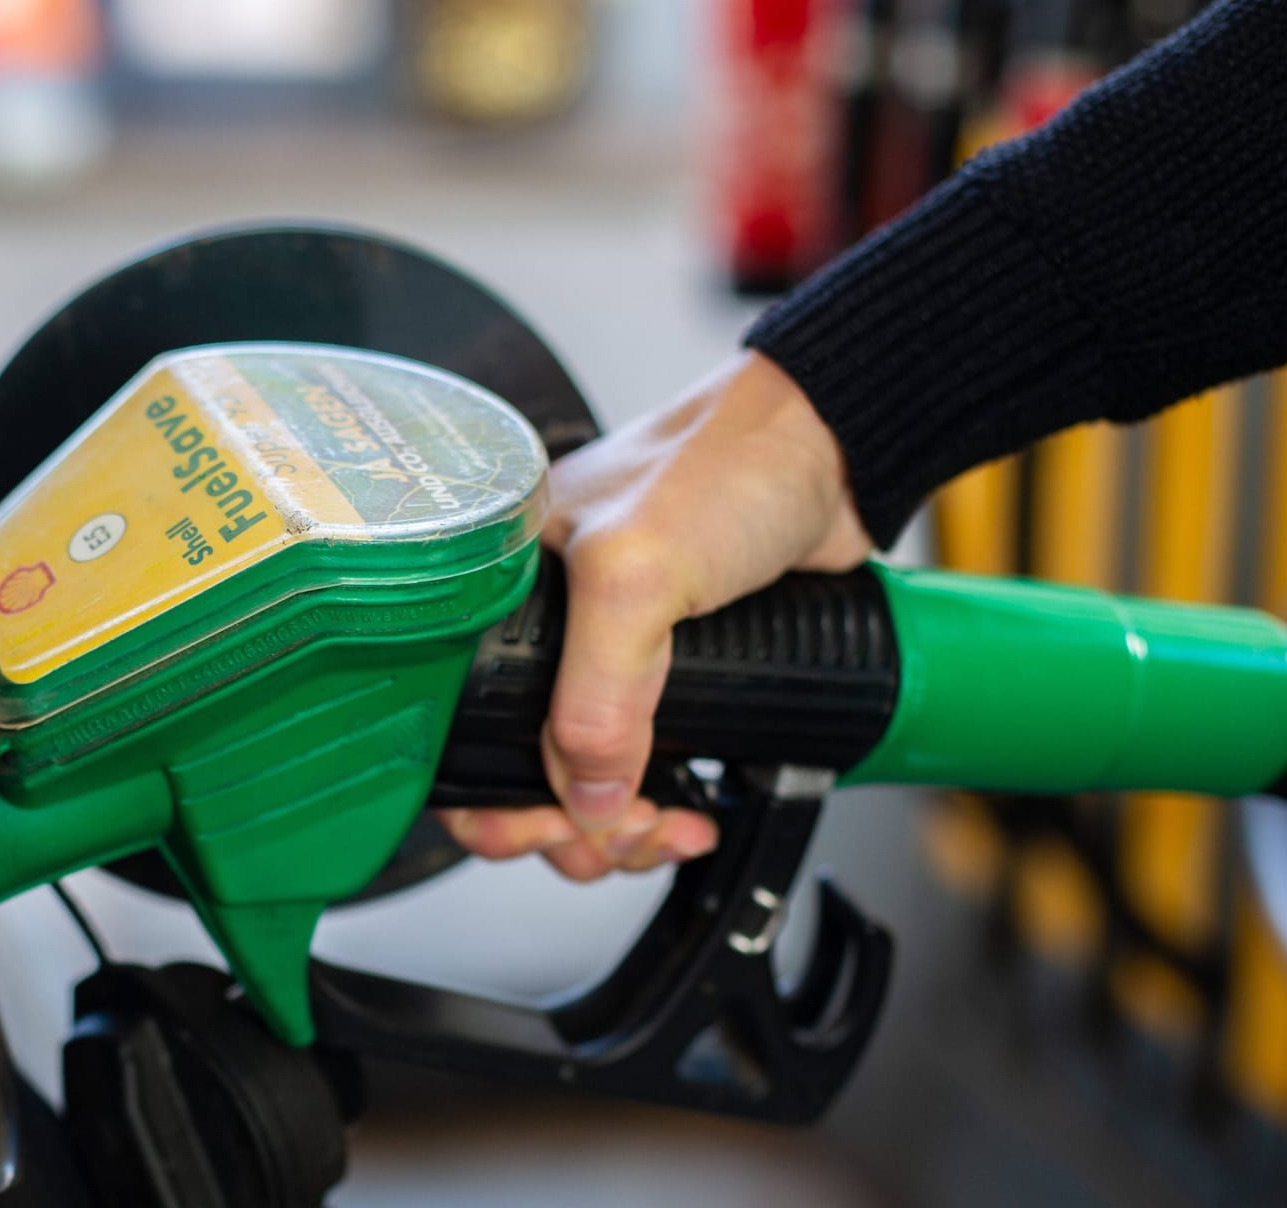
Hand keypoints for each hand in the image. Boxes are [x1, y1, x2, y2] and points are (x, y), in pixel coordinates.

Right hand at [438, 352, 872, 879]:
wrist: (830, 447)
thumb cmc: (724, 463)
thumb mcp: (635, 573)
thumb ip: (598, 692)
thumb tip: (588, 799)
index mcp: (500, 593)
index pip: (456, 726)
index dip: (496, 796)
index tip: (553, 825)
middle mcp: (544, 629)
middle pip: (517, 771)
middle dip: (567, 828)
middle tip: (616, 837)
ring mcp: (608, 655)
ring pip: (581, 785)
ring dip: (618, 832)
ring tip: (668, 828)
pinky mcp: (670, 673)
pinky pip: (641, 769)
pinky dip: (660, 808)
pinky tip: (689, 811)